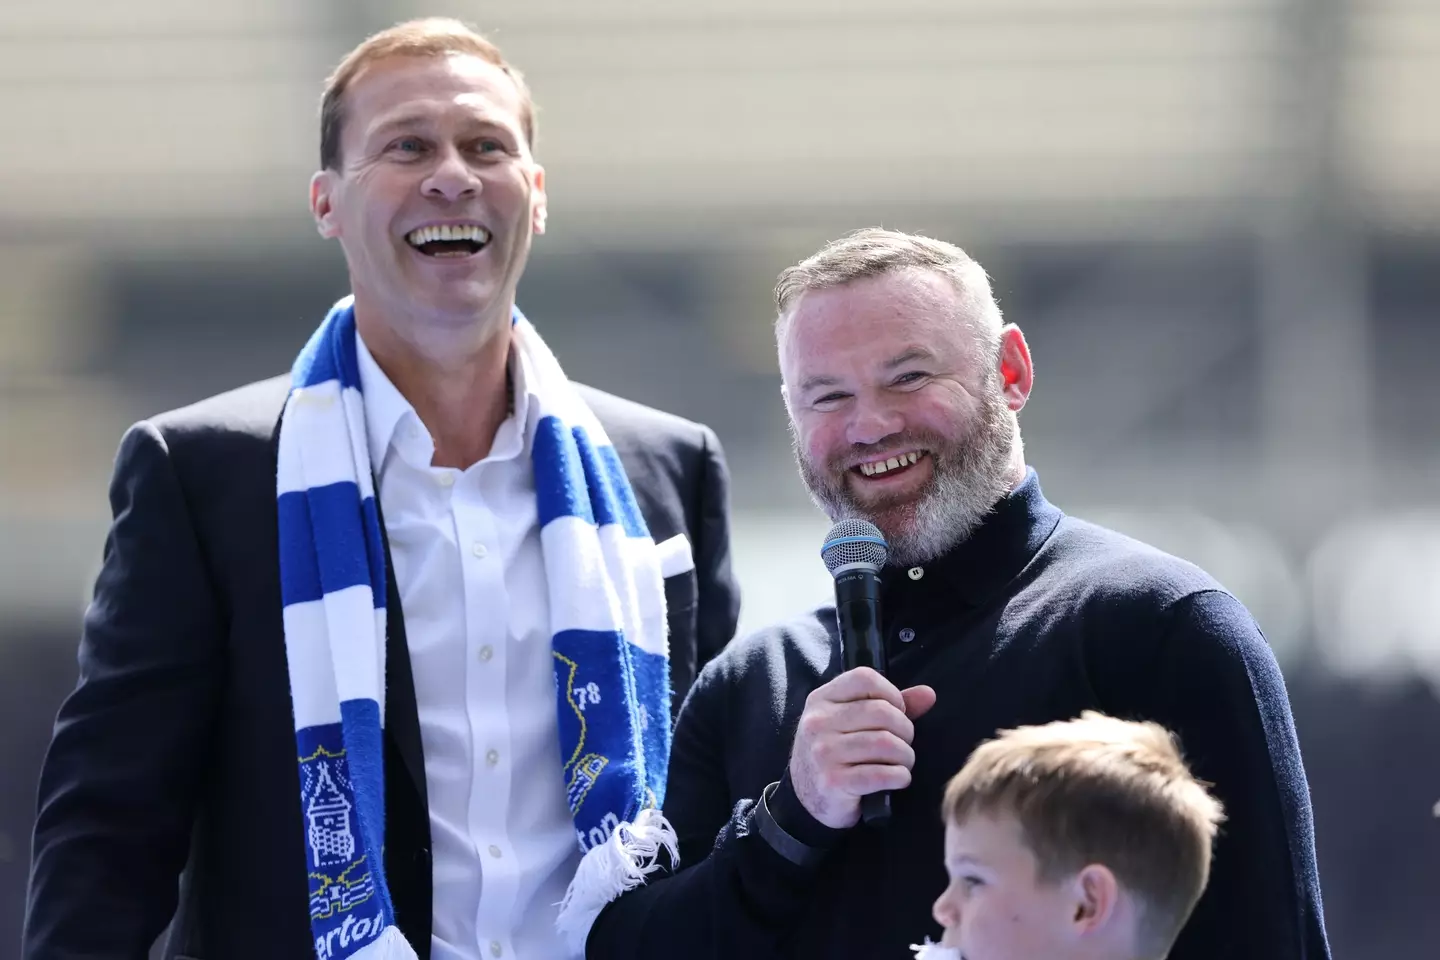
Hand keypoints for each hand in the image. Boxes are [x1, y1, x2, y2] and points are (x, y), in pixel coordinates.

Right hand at [787, 667, 936, 828]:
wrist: (806, 797)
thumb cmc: (835, 753)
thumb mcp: (850, 722)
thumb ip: (889, 705)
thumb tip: (928, 694)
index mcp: (821, 700)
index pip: (865, 679)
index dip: (892, 694)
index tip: (897, 712)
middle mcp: (818, 722)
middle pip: (882, 712)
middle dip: (905, 730)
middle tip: (903, 744)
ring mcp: (823, 752)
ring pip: (887, 744)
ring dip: (905, 756)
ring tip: (902, 763)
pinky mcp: (833, 782)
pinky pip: (883, 774)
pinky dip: (900, 777)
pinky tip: (897, 779)